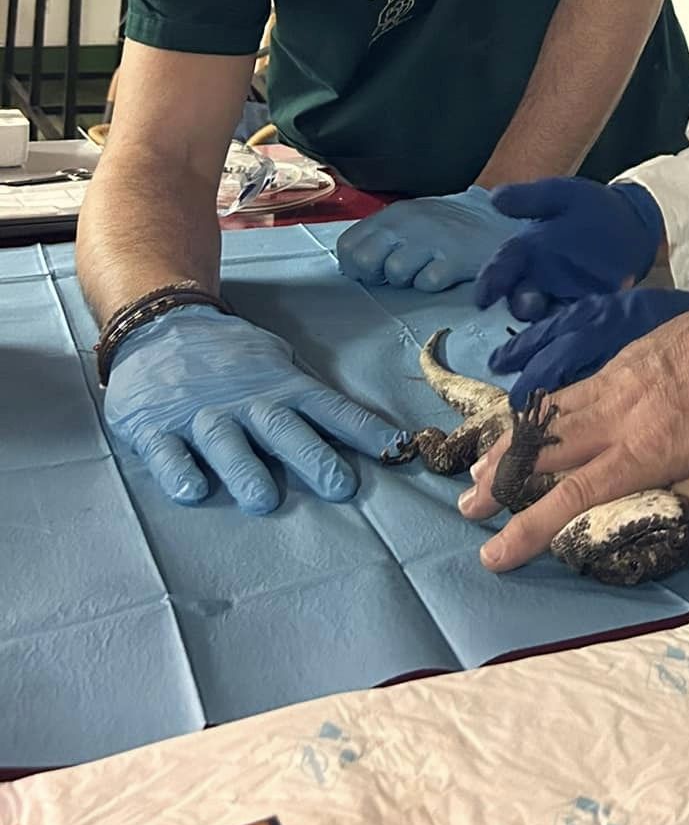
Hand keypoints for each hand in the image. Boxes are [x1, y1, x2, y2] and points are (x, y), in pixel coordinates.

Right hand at [104, 309, 407, 515]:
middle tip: (339, 485)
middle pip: (283, 429)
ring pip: (225, 444)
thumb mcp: (275, 360)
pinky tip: (192, 491)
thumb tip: (354, 423)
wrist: (159, 325)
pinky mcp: (155, 428)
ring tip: (264, 499)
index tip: (396, 449)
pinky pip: (167, 453)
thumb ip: (304, 390)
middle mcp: (245, 402)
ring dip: (245, 471)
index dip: (363, 429)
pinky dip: (178, 470)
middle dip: (312, 457)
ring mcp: (199, 414)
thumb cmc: (228, 354)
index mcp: (280, 387)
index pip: (329, 408)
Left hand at [336, 186, 507, 292]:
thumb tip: (352, 263)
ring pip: (395, 273)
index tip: (372, 272)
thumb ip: (383, 237)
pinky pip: (427, 282)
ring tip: (429, 269)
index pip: (348, 244)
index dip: (354, 265)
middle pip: (363, 260)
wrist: (502, 224)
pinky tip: (447, 272)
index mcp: (395, 214)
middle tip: (399, 275)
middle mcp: (409, 222)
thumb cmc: (452, 228)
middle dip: (376, 276)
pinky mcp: (454, 257)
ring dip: (409, 280)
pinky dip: (434, 284)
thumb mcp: (414, 221)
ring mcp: (432, 238)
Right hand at [458, 287, 688, 569]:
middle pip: (544, 452)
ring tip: (479, 470)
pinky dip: (540, 413)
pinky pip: (569, 391)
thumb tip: (647, 513)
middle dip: (501, 483)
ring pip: (549, 417)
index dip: (529, 529)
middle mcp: (618, 413)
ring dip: (510, 445)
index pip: (573, 497)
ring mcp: (617, 379)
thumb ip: (685, 496)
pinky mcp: (624, 357)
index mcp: (645, 449)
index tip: (494, 554)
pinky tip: (531, 422)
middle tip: (467, 509)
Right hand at [472, 178, 663, 320]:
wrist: (633, 224)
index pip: (502, 265)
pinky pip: (577, 323)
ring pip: (545, 317)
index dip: (491, 281)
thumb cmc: (592, 207)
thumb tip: (496, 197)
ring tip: (554, 323)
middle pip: (521, 298)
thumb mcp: (562, 195)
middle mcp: (537, 279)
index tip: (483, 298)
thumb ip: (530, 199)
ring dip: (546, 324)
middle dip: (522, 304)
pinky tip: (582, 326)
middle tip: (530, 306)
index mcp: (526, 251)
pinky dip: (576, 327)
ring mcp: (562, 297)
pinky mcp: (587, 310)